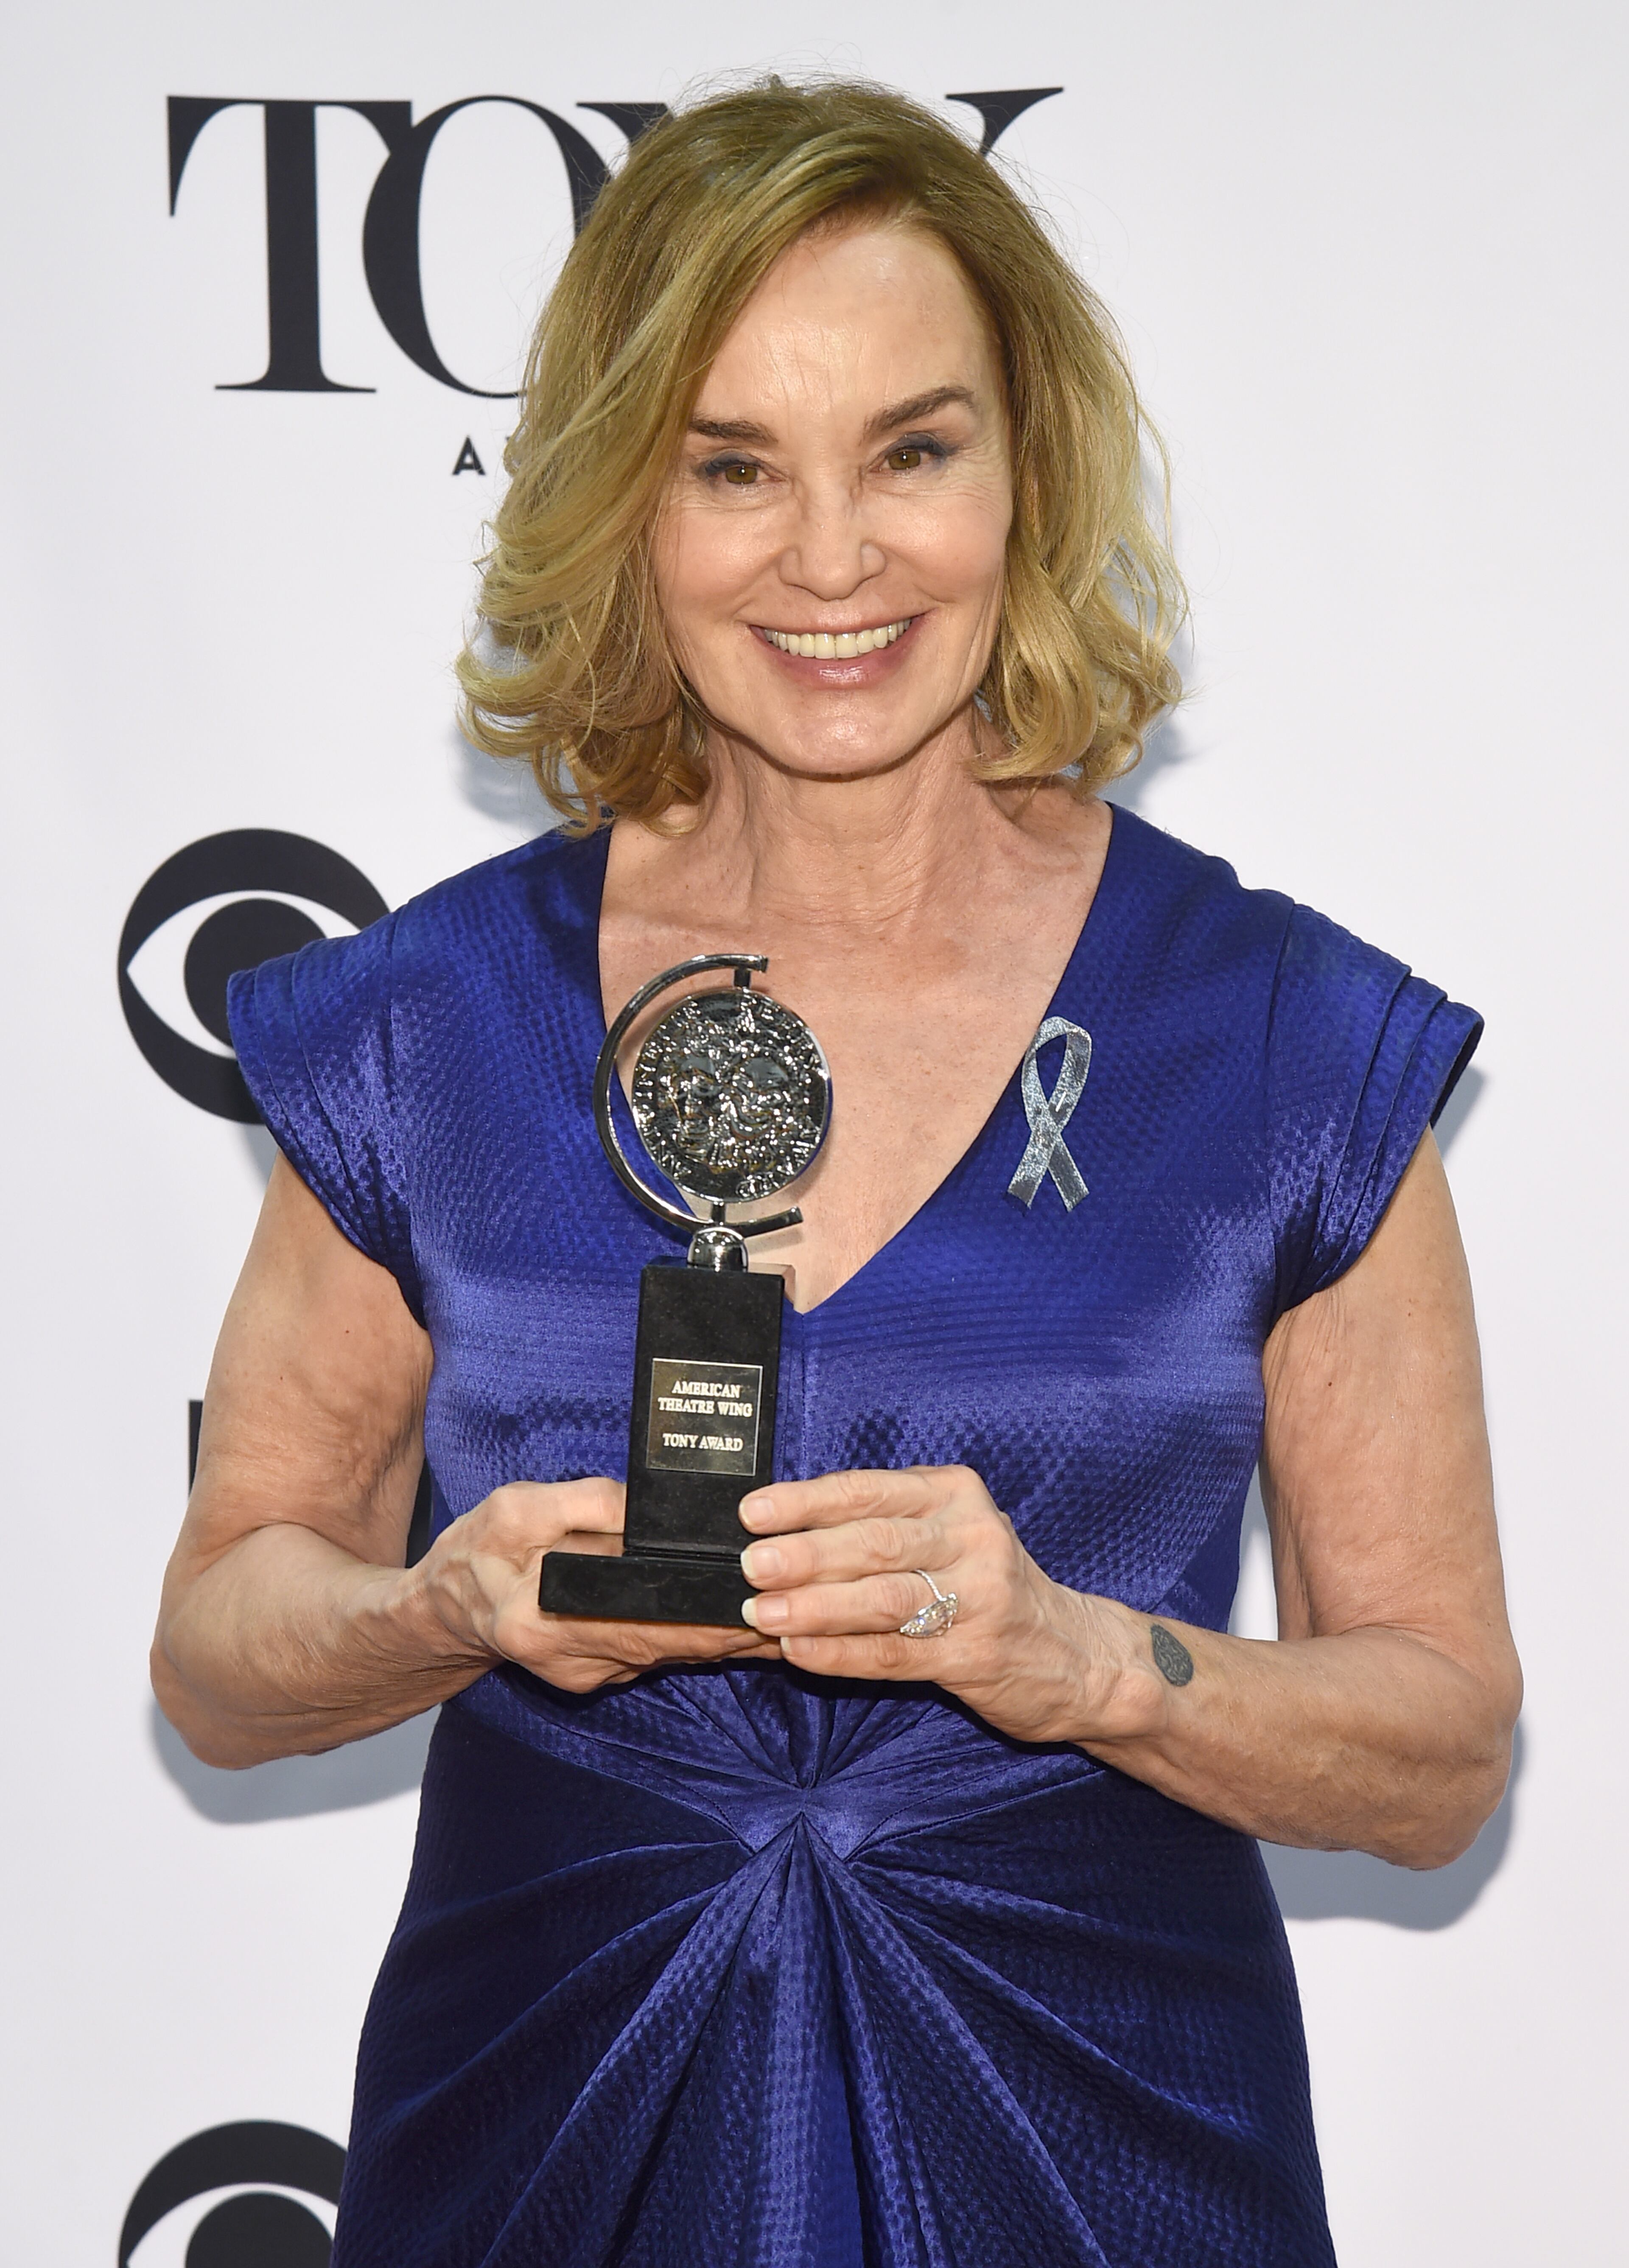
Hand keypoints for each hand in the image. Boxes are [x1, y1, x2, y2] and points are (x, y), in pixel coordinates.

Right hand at [418, 1477, 779, 1694]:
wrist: (444, 1607)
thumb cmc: (476, 1551)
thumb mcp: (517, 1508)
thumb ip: (583, 1505)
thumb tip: (645, 1508)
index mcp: (544, 1623)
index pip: (645, 1623)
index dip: (707, 1619)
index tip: (760, 1607)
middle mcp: (574, 1660)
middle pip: (673, 1646)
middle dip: (738, 1631)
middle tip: (802, 1611)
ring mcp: (589, 1674)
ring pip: (674, 1653)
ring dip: (728, 1637)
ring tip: (791, 1612)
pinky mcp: (599, 1672)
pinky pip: (661, 1652)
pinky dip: (700, 1637)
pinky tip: (742, 1622)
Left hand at [737, 1465, 1163, 1745]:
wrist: (1078, 1654)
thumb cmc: (989, 1586)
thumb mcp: (951, 1533)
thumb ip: (885, 1524)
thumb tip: (784, 1529)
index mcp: (956, 1495)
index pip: (871, 1490)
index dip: (808, 1501)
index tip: (754, 1512)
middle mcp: (973, 1538)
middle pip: (876, 1542)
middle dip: (806, 1553)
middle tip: (751, 1564)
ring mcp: (980, 1599)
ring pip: (884, 1599)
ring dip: (816, 1606)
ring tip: (762, 1612)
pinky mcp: (977, 1657)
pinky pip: (896, 1654)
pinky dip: (842, 1654)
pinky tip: (800, 1653)